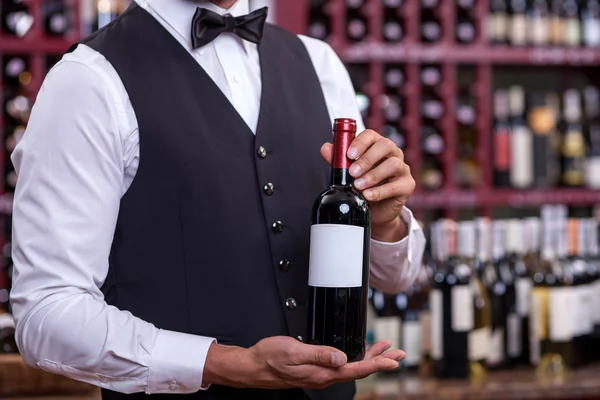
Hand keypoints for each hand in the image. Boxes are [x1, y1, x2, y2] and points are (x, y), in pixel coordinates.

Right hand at [203, 336, 404, 389]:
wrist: (253, 366)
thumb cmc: (270, 358)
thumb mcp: (294, 352)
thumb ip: (319, 354)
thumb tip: (342, 357)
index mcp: (322, 373)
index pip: (356, 369)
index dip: (378, 363)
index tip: (394, 359)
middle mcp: (324, 376)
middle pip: (359, 369)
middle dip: (380, 360)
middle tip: (398, 353)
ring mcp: (320, 374)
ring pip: (352, 367)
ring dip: (370, 358)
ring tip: (385, 350)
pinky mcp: (315, 370)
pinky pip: (341, 365)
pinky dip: (355, 357)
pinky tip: (357, 352)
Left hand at [321, 129, 415, 240]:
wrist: (375, 211)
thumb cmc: (362, 186)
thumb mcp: (348, 173)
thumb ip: (338, 160)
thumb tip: (326, 148)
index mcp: (377, 146)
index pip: (371, 135)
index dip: (360, 142)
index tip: (349, 154)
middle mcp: (393, 153)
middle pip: (385, 145)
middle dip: (367, 159)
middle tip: (353, 172)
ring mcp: (402, 168)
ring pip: (393, 164)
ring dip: (373, 175)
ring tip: (359, 186)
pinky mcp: (407, 185)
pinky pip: (396, 186)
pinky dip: (380, 191)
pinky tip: (368, 196)